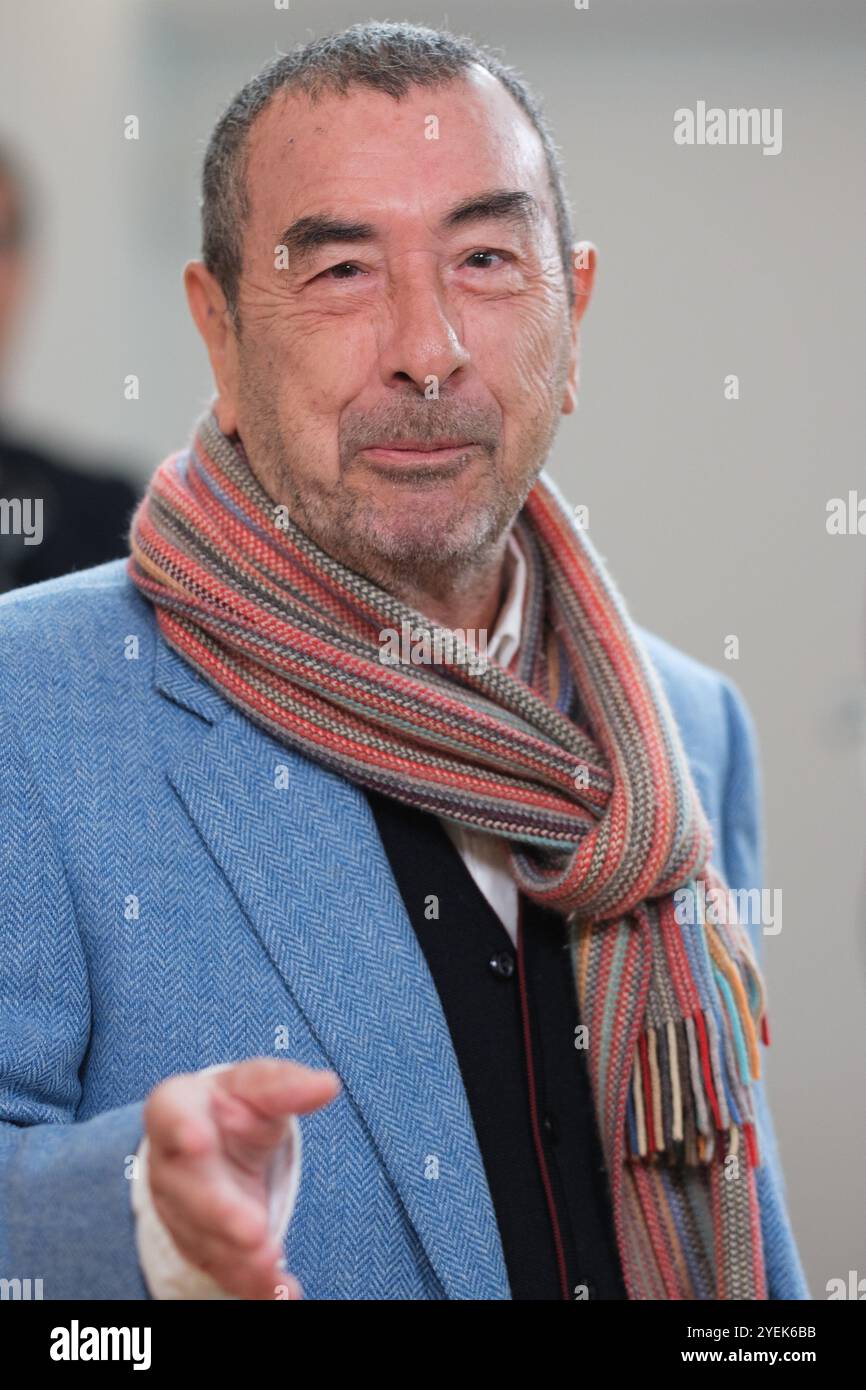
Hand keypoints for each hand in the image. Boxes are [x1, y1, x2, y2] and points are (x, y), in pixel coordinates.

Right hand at [143, 1057, 340, 1299]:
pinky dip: (252, 1285)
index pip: (170, 1113)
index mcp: (178, 1107)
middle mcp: (171, 1163)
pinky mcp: (202, 1245)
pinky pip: (224, 1269)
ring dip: (236, 1255)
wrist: (212, 1143)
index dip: (181, 1128)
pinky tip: (281, 1291)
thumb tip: (327, 1085)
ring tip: (270, 1263)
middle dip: (219, 1211)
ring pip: (204, 1237)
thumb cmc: (234, 1106)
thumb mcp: (257, 1085)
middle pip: (188, 1189)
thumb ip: (285, 1085)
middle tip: (253, 1229)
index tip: (199, 1140)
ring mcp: (181, 1210)